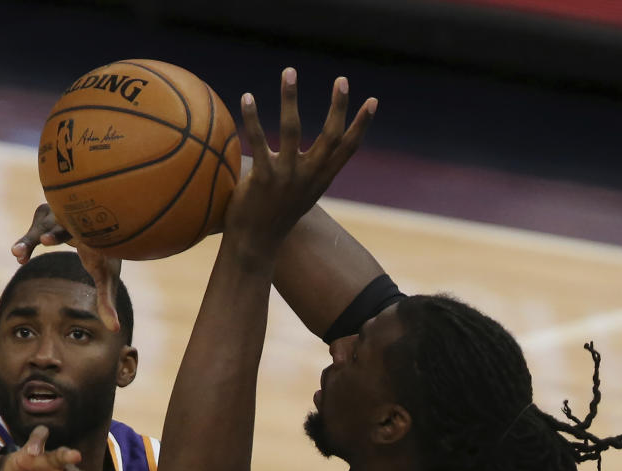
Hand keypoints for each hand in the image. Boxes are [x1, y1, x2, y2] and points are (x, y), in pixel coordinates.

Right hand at [12, 203, 122, 333]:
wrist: (95, 228)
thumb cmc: (103, 255)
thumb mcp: (106, 279)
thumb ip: (107, 303)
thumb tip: (115, 330)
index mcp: (93, 233)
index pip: (81, 231)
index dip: (67, 233)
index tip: (48, 239)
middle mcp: (75, 220)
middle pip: (61, 225)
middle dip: (51, 232)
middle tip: (42, 239)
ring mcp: (58, 214)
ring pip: (42, 225)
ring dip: (30, 239)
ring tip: (17, 255)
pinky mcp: (46, 216)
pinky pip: (35, 228)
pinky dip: (27, 241)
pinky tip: (20, 258)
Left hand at [226, 70, 376, 252]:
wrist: (254, 247)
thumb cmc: (273, 218)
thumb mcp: (297, 195)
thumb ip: (304, 172)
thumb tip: (302, 150)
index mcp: (319, 180)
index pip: (347, 150)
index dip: (361, 126)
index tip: (373, 101)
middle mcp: (307, 177)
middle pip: (330, 136)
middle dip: (339, 107)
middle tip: (342, 80)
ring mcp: (286, 177)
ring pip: (293, 129)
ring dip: (291, 97)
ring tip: (290, 71)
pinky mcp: (263, 179)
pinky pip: (258, 142)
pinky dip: (253, 117)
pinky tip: (247, 97)